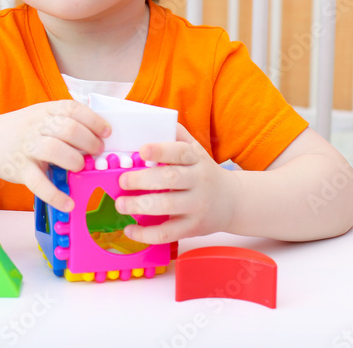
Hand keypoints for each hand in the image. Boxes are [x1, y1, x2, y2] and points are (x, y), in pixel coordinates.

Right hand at [0, 100, 110, 213]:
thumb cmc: (21, 131)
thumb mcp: (40, 117)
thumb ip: (64, 122)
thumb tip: (99, 136)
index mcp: (45, 111)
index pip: (73, 109)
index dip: (93, 120)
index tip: (106, 132)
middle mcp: (36, 125)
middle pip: (68, 128)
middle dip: (88, 142)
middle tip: (95, 152)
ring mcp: (26, 147)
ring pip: (54, 150)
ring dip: (74, 161)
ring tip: (80, 168)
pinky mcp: (18, 169)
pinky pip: (38, 183)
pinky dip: (55, 195)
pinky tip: (68, 203)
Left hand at [115, 124, 234, 243]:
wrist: (232, 201)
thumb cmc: (204, 172)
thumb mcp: (196, 150)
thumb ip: (176, 135)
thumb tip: (150, 119)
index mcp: (197, 159)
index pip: (180, 152)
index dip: (161, 150)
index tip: (141, 150)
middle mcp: (199, 181)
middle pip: (170, 179)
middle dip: (142, 180)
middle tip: (122, 180)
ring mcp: (197, 206)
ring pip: (168, 206)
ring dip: (140, 205)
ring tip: (120, 204)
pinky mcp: (193, 228)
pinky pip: (168, 233)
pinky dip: (146, 234)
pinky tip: (130, 229)